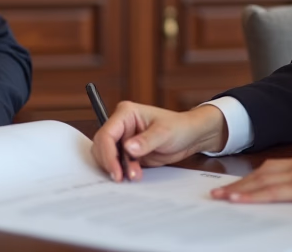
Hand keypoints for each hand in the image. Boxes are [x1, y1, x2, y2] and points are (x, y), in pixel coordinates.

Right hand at [92, 101, 228, 181]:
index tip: (116, 171)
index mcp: (125, 113)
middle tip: (123, 177)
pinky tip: (135, 175)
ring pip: (107, 157)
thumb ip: (146, 141)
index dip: (108, 154)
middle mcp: (121, 125)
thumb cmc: (179, 127)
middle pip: (102, 146)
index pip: (107, 134)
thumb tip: (127, 148)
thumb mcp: (164, 133)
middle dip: (111, 163)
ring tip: (135, 175)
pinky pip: (118, 164)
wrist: (190, 137)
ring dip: (117, 169)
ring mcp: (123, 139)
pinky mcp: (127, 152)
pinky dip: (122, 171)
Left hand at [211, 150, 291, 204]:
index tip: (238, 182)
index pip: (272, 168)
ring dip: (238, 190)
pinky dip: (252, 196)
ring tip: (220, 197)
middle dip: (238, 182)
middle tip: (218, 191)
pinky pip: (271, 193)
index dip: (252, 176)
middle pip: (260, 173)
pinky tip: (237, 200)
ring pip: (260, 181)